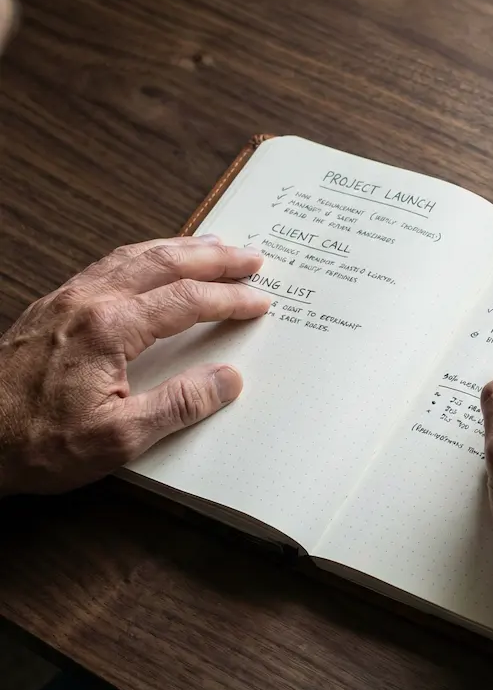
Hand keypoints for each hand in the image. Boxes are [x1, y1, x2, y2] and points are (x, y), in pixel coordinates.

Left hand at [0, 235, 269, 495]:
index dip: (228, 299)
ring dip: (180, 248)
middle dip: (214, 258)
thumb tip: (227, 379)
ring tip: (213, 245)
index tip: (259, 302)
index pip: (186, 300)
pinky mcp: (51, 308)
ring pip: (133, 256)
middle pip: (164, 262)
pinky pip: (108, 265)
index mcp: (109, 329)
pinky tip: (153, 262)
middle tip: (251, 257)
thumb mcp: (120, 438)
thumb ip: (180, 404)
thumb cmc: (36, 443)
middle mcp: (87, 302)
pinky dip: (144, 256)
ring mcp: (66, 300)